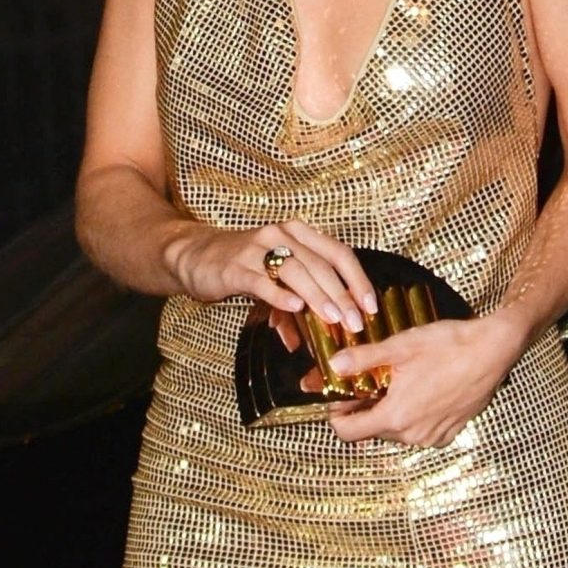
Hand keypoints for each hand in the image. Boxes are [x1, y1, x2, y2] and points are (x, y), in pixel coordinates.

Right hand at [163, 219, 376, 332]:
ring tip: (333, 319)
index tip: (371, 306)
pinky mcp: (235, 267)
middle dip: (342, 295)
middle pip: (321, 264)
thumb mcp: (277, 277)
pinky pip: (262, 281)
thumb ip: (300, 300)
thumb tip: (320, 334)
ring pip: (296, 271)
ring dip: (318, 296)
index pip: (338, 252)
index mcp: (298, 233)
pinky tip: (294, 309)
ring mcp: (257, 249)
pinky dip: (280, 295)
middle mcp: (281, 234)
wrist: (196, 255)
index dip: (357, 279)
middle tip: (356, 322)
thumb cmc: (244, 266)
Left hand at [324, 312, 518, 447]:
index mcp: (396, 416)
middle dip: (365, 408)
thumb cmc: (448, 346)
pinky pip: (418, 431)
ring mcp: (432, 436)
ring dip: (389, 411)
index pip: (349, 433)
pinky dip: (412, 415)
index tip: (339, 396)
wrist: (492, 351)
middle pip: (372, 430)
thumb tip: (335, 364)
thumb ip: (364, 358)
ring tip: (395, 380)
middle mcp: (412, 435)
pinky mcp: (448, 433)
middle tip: (368, 380)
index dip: (337, 415)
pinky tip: (419, 389)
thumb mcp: (400, 346)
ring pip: (396, 431)